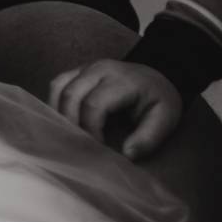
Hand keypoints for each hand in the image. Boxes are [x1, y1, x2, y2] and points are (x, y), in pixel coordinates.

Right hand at [48, 59, 181, 159]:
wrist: (157, 78)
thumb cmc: (159, 100)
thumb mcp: (165, 119)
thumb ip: (148, 138)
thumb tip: (126, 154)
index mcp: (122, 80)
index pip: (94, 105)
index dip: (90, 130)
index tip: (96, 149)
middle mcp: (99, 69)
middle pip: (71, 95)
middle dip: (71, 124)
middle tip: (79, 145)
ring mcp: (86, 67)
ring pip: (58, 87)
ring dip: (58, 112)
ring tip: (68, 133)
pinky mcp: (77, 71)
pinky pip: (57, 84)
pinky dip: (55, 102)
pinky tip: (63, 120)